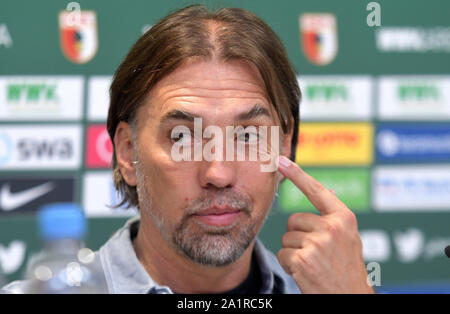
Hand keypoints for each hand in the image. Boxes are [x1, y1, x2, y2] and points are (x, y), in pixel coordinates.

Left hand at [276, 156, 372, 293]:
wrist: (350, 299)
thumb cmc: (348, 270)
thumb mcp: (348, 238)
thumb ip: (335, 216)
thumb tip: (328, 191)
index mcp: (343, 218)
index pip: (316, 190)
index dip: (297, 174)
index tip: (280, 160)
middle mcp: (331, 227)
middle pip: (293, 219)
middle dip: (298, 236)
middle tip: (316, 253)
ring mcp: (317, 243)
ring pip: (286, 237)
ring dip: (294, 251)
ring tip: (313, 264)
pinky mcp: (302, 259)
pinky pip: (283, 253)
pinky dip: (289, 264)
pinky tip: (306, 273)